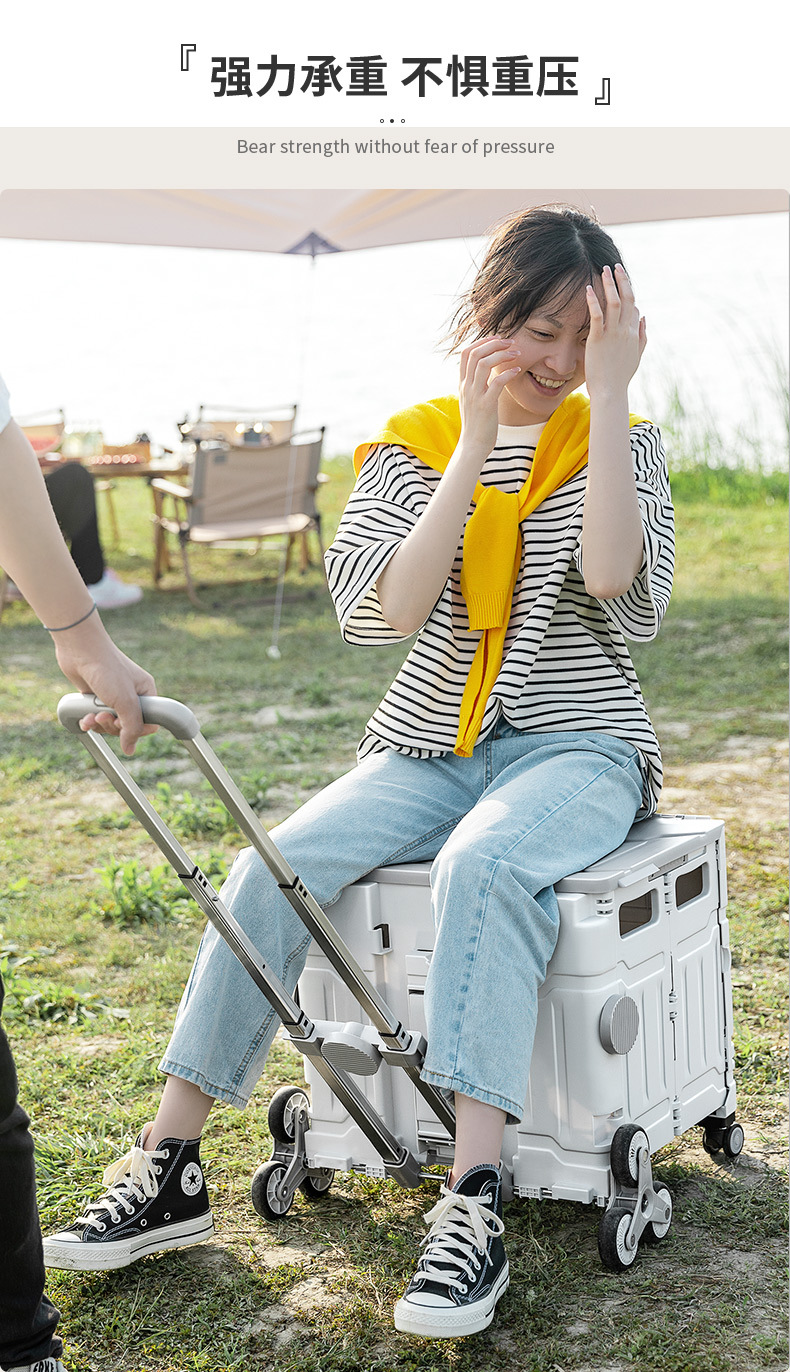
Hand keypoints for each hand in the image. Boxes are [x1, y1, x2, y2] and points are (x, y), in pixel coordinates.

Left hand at [54, 627, 157, 755]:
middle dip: (112, 726)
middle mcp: (130, 695)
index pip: (148, 722)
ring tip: (91, 715)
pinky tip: (84, 718)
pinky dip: (89, 721)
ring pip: (109, 723)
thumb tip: (129, 749)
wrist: (80, 649)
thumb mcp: (125, 701)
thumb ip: (131, 727)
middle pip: (126, 726)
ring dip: (98, 724)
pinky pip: (95, 718)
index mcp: (145, 692)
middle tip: (103, 716)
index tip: (123, 727)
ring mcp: (112, 696)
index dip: (136, 730)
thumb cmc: (107, 669)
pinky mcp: (95, 696)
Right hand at [458, 335, 521, 461]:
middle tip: (510, 342)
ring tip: (517, 353)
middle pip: (476, 354)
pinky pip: (496, 382)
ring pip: (484, 364)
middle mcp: (466, 387)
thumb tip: (488, 371)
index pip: (466, 353)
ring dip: (502, 354)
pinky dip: (508, 373)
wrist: (472, 445)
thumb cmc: (477, 423)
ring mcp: (475, 395)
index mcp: (463, 384)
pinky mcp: (486, 405)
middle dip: (494, 344)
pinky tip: (518, 370)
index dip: (482, 341)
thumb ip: (477, 384)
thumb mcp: (473, 400)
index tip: (498, 339)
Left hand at [584, 265, 646, 400]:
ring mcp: (613, 334)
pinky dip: (593, 300)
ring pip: (613, 302)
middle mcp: (626, 330)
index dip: (628, 292)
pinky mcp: (598, 339)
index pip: (633, 307)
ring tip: (603, 270)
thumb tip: (644, 317)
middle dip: (622, 280)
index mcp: (634, 333)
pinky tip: (588, 289)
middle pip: (626, 298)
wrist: (611, 392)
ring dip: (609, 283)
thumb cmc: (620, 377)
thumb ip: (642, 335)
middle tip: (615, 266)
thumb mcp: (636, 355)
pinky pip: (596, 314)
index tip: (622, 280)